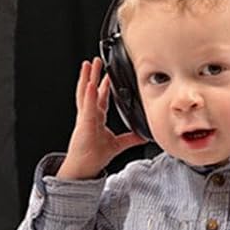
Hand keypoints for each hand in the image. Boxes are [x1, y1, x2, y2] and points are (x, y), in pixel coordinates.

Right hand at [57, 55, 146, 179]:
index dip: (105, 86)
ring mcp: (85, 117)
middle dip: (94, 76)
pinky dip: (88, 94)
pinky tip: (89, 84)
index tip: (109, 75)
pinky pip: (86, 106)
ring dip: (87, 78)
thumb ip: (131, 138)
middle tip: (97, 62)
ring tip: (88, 64)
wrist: (84, 167)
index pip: (101, 98)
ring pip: (85, 93)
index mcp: (96, 118)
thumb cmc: (94, 155)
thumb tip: (145, 136)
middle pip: (91, 91)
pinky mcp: (84, 122)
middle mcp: (89, 115)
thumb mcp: (118, 144)